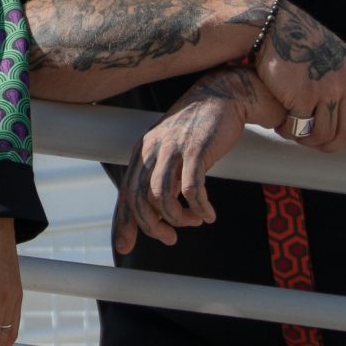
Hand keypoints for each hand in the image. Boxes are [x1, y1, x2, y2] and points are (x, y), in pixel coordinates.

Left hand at [113, 83, 249, 254]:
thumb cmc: (197, 130)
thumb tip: (155, 216)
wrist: (222, 97)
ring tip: (195, 221)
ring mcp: (173, 149)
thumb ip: (159, 178)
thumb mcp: (170, 152)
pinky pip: (192, 189)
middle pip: (140, 199)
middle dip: (153, 227)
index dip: (123, 223)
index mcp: (142, 151)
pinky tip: (209, 215)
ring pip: (163, 197)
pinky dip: (199, 208)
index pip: (126, 193)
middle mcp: (152, 149)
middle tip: (170, 238)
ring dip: (179, 218)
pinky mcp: (196, 150)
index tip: (124, 248)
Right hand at [252, 0, 345, 154]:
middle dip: (329, 145)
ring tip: (293, 131)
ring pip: (324, 135)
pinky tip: (281, 125)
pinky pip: (302, 129)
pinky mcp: (304, 95)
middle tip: (312, 143)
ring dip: (307, 140)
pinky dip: (291, 133)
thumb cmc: (302, 43)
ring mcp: (328, 88)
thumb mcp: (337, 57)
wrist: (275, 27)